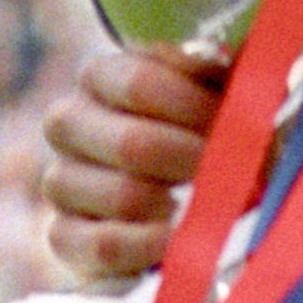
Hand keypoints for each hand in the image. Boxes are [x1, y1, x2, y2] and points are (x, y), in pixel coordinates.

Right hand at [40, 44, 227, 286]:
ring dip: (184, 208)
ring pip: (124, 198)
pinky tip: (185, 242)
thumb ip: (222, 70)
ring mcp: (60, 180)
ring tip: (221, 206)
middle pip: (133, 145)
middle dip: (198, 163)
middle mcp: (69, 122)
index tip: (240, 125)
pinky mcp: (62, 235)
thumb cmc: (207, 131)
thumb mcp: (219, 90)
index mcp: (102, 76)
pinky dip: (155, 247)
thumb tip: (222, 55)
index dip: (196, 108)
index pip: (139, 83)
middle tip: (242, 174)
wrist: (178, 201)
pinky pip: (106, 246)